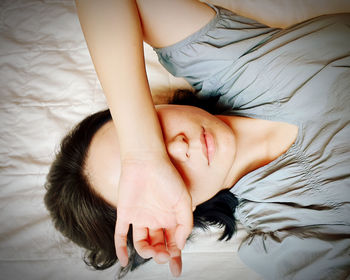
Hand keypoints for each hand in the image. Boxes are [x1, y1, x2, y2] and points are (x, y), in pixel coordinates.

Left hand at [114, 153, 192, 276]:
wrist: (145, 160)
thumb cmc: (167, 176)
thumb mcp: (183, 201)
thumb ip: (185, 224)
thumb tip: (180, 245)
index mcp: (170, 217)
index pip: (173, 242)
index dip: (175, 256)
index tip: (176, 269)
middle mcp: (155, 219)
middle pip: (158, 244)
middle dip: (161, 254)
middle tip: (163, 256)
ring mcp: (140, 217)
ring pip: (141, 242)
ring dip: (146, 252)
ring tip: (151, 252)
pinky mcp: (125, 213)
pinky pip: (120, 234)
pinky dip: (120, 248)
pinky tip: (123, 261)